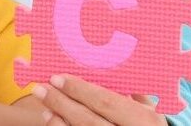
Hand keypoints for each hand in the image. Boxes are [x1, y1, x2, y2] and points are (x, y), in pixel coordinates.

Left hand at [34, 75, 165, 124]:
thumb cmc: (145, 125)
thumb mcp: (149, 110)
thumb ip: (134, 94)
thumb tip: (110, 70)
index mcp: (144, 121)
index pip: (107, 102)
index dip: (80, 90)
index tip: (58, 77)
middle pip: (88, 120)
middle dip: (62, 102)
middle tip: (41, 88)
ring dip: (58, 117)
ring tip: (44, 101)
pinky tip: (52, 118)